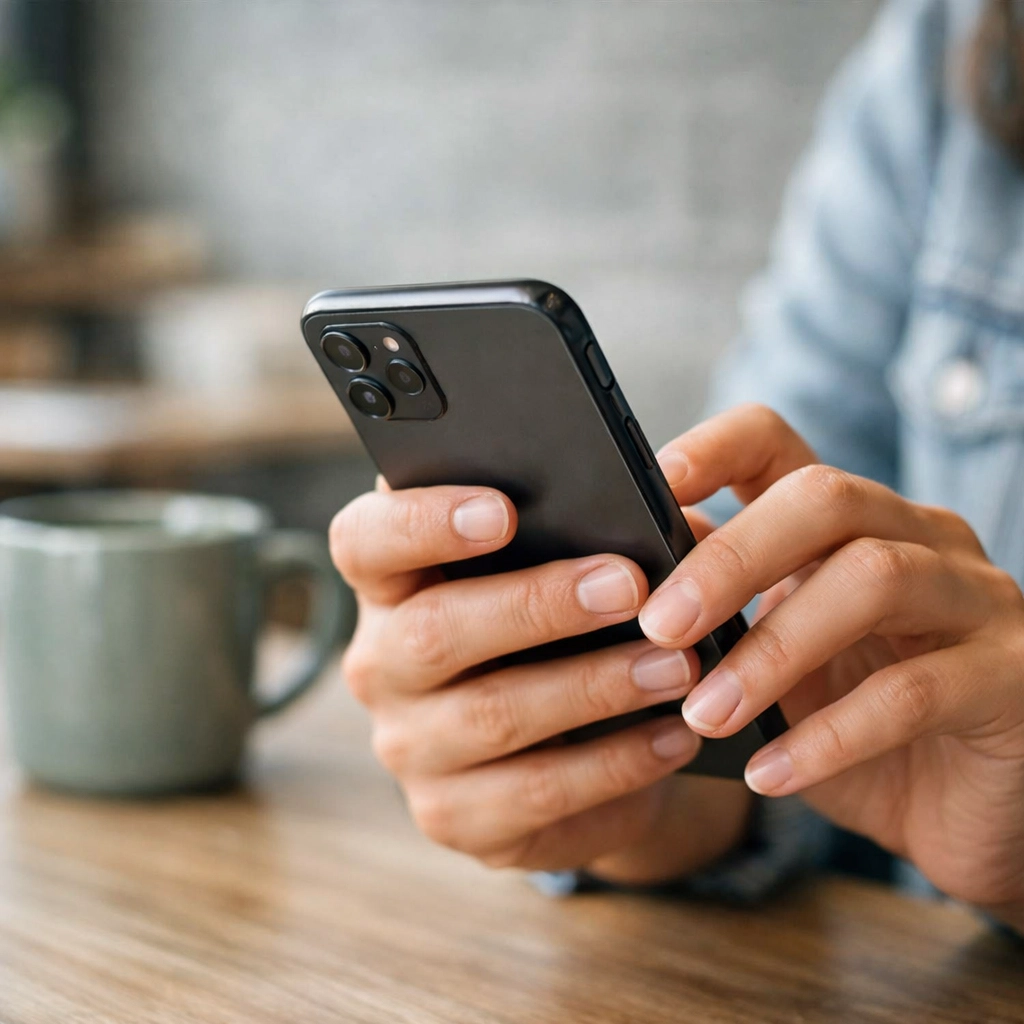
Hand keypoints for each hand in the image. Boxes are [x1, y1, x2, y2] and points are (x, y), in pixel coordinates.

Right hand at [330, 480, 751, 883]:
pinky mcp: (452, 815)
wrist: (575, 745)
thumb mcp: (566, 568)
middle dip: (538, 604)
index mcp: (393, 582)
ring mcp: (409, 746)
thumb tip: (651, 517)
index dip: (422, 522)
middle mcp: (381, 663)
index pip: (366, 540)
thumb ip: (587, 531)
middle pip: (433, 630)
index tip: (504, 511)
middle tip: (628, 584)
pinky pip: (535, 792)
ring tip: (675, 665)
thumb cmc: (566, 626)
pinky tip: (673, 735)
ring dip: (594, 686)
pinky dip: (615, 762)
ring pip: (492, 715)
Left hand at [645, 404, 1023, 928]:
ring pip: (873, 578)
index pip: (779, 443)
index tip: (656, 483)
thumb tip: (631, 570)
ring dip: (774, 650)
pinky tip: (770, 773)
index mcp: (847, 522)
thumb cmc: (852, 725)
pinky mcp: (1012, 677)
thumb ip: (719, 612)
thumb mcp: (774, 664)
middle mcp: (918, 539)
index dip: (715, 448)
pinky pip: (915, 692)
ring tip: (705, 713)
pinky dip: (830, 735)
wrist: (960, 815)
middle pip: (826, 497)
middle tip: (661, 625)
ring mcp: (975, 599)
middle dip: (732, 559)